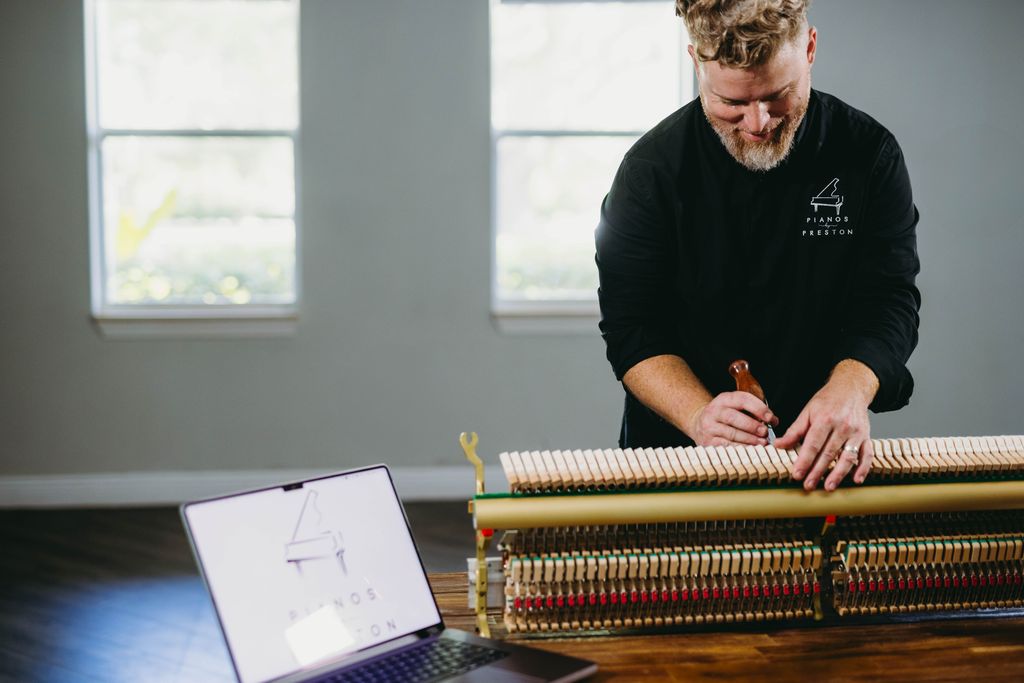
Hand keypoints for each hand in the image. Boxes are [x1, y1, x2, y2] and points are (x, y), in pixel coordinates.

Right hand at [688, 392, 777, 446]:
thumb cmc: (724, 416)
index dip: (758, 408)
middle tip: (765, 432)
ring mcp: (709, 427)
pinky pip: (727, 446)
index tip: (771, 418)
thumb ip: (751, 411)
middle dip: (752, 425)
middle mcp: (713, 412)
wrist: (699, 424)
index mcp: (723, 399)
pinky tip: (751, 450)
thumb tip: (772, 421)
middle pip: (733, 417)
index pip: (742, 399)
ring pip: (731, 434)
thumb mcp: (734, 407)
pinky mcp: (708, 442)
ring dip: (750, 439)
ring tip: (762, 443)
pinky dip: (741, 448)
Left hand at [774, 361, 877, 490]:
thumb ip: (794, 431)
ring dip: (838, 474)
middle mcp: (842, 426)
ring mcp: (856, 433)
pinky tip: (856, 480)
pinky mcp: (866, 436)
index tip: (797, 473)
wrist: (851, 388)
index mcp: (824, 419)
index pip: (813, 444)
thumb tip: (778, 445)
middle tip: (808, 485)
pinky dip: (863, 468)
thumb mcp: (807, 411)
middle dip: (818, 471)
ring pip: (848, 457)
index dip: (804, 460)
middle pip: (829, 453)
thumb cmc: (827, 401)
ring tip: (829, 486)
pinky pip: (868, 454)